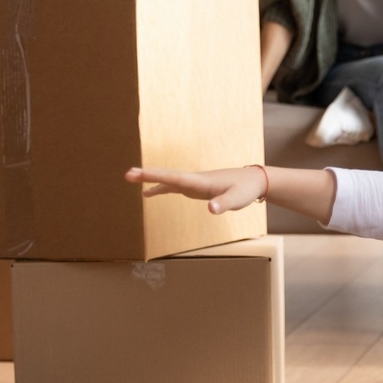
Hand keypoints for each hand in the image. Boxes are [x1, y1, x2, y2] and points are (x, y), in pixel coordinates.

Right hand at [126, 166, 265, 214]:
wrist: (255, 180)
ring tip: (131, 178)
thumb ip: (224, 204)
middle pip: (167, 176)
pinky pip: (174, 186)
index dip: (156, 176)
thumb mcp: (237, 199)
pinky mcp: (197, 187)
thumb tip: (211, 209)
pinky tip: (149, 193)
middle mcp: (195, 180)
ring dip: (150, 179)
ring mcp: (195, 183)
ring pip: (168, 180)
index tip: (138, 173)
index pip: (175, 178)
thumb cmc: (246, 189)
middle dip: (148, 175)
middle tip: (127, 174)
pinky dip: (160, 188)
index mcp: (201, 182)